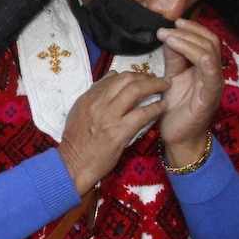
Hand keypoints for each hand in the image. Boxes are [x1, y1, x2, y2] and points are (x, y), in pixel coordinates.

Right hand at [59, 71, 169, 194]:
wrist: (73, 164)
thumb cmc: (76, 141)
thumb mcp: (79, 111)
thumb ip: (95, 94)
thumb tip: (112, 77)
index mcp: (89, 97)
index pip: (114, 76)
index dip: (133, 74)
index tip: (143, 78)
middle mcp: (98, 103)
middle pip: (127, 79)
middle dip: (146, 76)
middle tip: (158, 80)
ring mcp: (109, 116)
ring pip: (136, 90)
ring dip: (155, 85)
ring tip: (165, 86)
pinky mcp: (119, 131)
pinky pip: (142, 113)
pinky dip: (156, 107)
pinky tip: (163, 106)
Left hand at [156, 18, 221, 164]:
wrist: (177, 136)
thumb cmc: (175, 108)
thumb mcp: (171, 77)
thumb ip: (173, 59)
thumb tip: (167, 36)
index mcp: (203, 67)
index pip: (204, 40)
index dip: (190, 29)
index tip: (171, 23)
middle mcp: (212, 73)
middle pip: (209, 42)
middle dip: (188, 32)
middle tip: (168, 28)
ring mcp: (213, 84)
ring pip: (210, 54)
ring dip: (189, 43)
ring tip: (170, 38)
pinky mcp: (210, 97)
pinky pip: (213, 77)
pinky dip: (208, 64)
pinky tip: (200, 56)